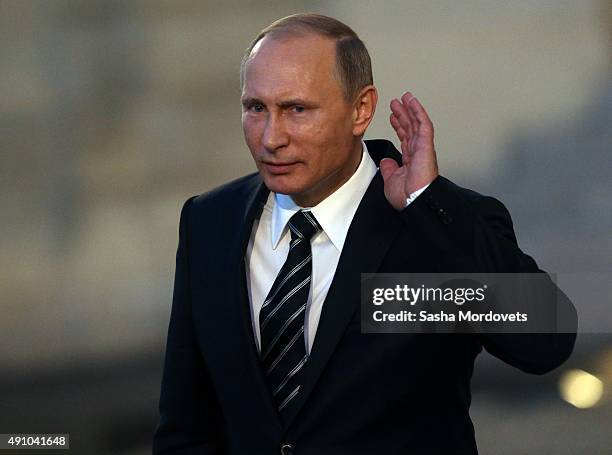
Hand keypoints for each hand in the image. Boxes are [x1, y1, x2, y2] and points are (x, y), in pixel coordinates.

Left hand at [380, 92, 438, 209]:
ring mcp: (422, 147)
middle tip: (396, 102)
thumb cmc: (407, 196)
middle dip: (403, 114)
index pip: (404, 138)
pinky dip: (418, 111)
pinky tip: (412, 102)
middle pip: (410, 128)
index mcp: (410, 160)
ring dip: (410, 109)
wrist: (414, 200)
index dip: (398, 126)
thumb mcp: (391, 180)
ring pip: (416, 123)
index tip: (393, 116)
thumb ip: (389, 169)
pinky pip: (423, 124)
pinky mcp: (426, 144)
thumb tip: (386, 161)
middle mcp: (417, 152)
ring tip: (404, 97)